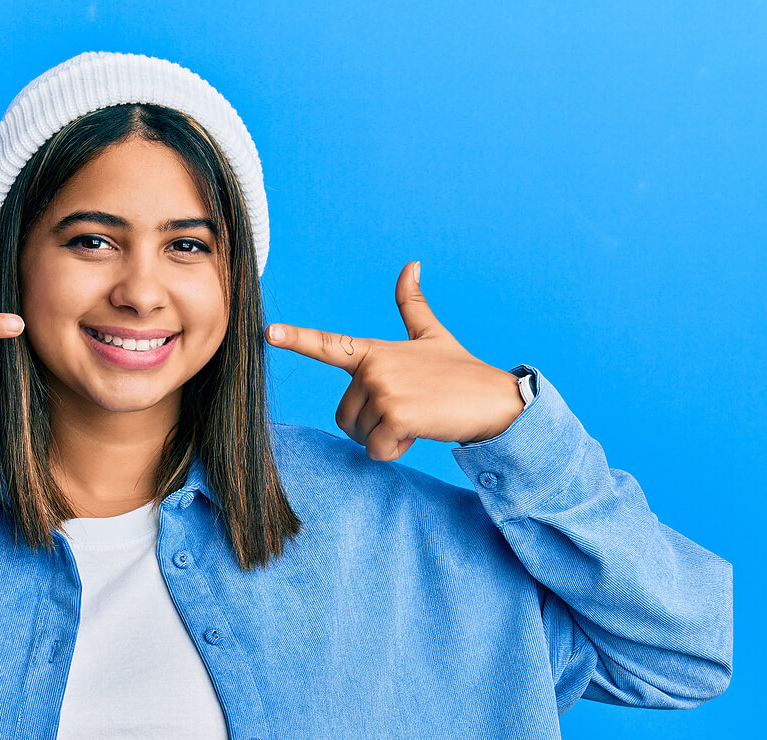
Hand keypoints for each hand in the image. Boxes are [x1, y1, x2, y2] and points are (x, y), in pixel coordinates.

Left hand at [265, 262, 524, 459]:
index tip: (269, 333)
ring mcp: (382, 389)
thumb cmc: (460, 373)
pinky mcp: (395, 415)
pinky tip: (422, 430)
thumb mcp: (433, 336)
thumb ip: (412, 306)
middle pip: (344, 417)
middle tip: (409, 409)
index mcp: (374, 351)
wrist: (497, 401)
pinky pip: (377, 450)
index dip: (297, 339)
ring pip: (360, 436)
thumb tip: (411, 264)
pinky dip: (398, 449)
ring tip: (418, 417)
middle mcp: (373, 367)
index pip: (328, 345)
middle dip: (373, 425)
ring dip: (387, 438)